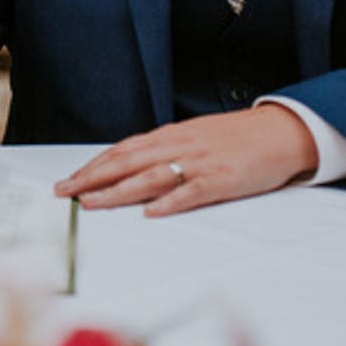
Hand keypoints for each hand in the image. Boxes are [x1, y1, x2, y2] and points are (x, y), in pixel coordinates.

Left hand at [54, 107, 318, 216]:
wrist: (281, 132)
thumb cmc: (236, 138)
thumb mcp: (195, 137)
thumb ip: (165, 151)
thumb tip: (132, 169)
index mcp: (172, 135)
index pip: (124, 150)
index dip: (94, 165)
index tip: (69, 180)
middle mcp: (180, 145)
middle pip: (128, 162)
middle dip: (92, 178)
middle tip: (64, 193)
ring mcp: (200, 162)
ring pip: (151, 176)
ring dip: (118, 191)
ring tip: (92, 203)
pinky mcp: (222, 179)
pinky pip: (192, 191)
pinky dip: (170, 202)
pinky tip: (151, 213)